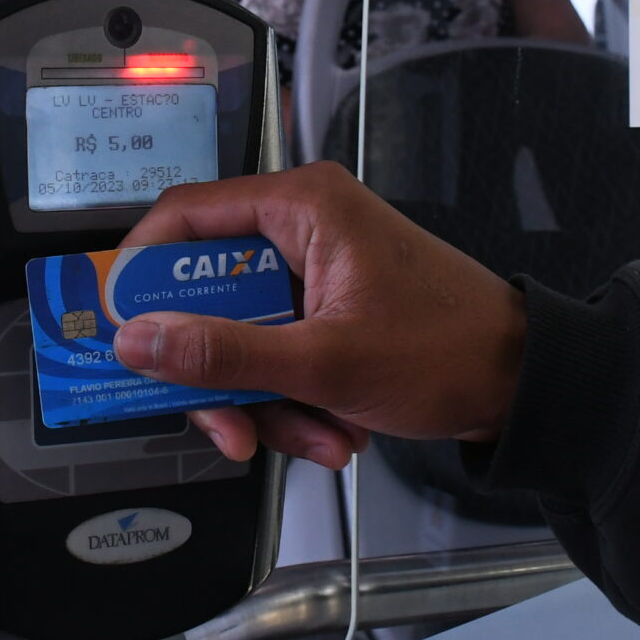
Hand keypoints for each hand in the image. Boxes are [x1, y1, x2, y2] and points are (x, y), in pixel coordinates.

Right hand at [112, 161, 526, 470]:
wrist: (523, 385)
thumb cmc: (450, 349)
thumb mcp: (323, 361)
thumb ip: (223, 352)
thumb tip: (141, 342)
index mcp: (301, 206)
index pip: (184, 214)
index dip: (139, 269)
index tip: (116, 324)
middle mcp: (303, 227)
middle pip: (207, 293)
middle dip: (217, 370)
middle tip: (225, 420)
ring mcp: (315, 271)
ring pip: (240, 337)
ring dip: (264, 399)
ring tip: (313, 433)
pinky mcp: (327, 311)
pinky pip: (276, 355)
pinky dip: (292, 400)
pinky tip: (331, 429)